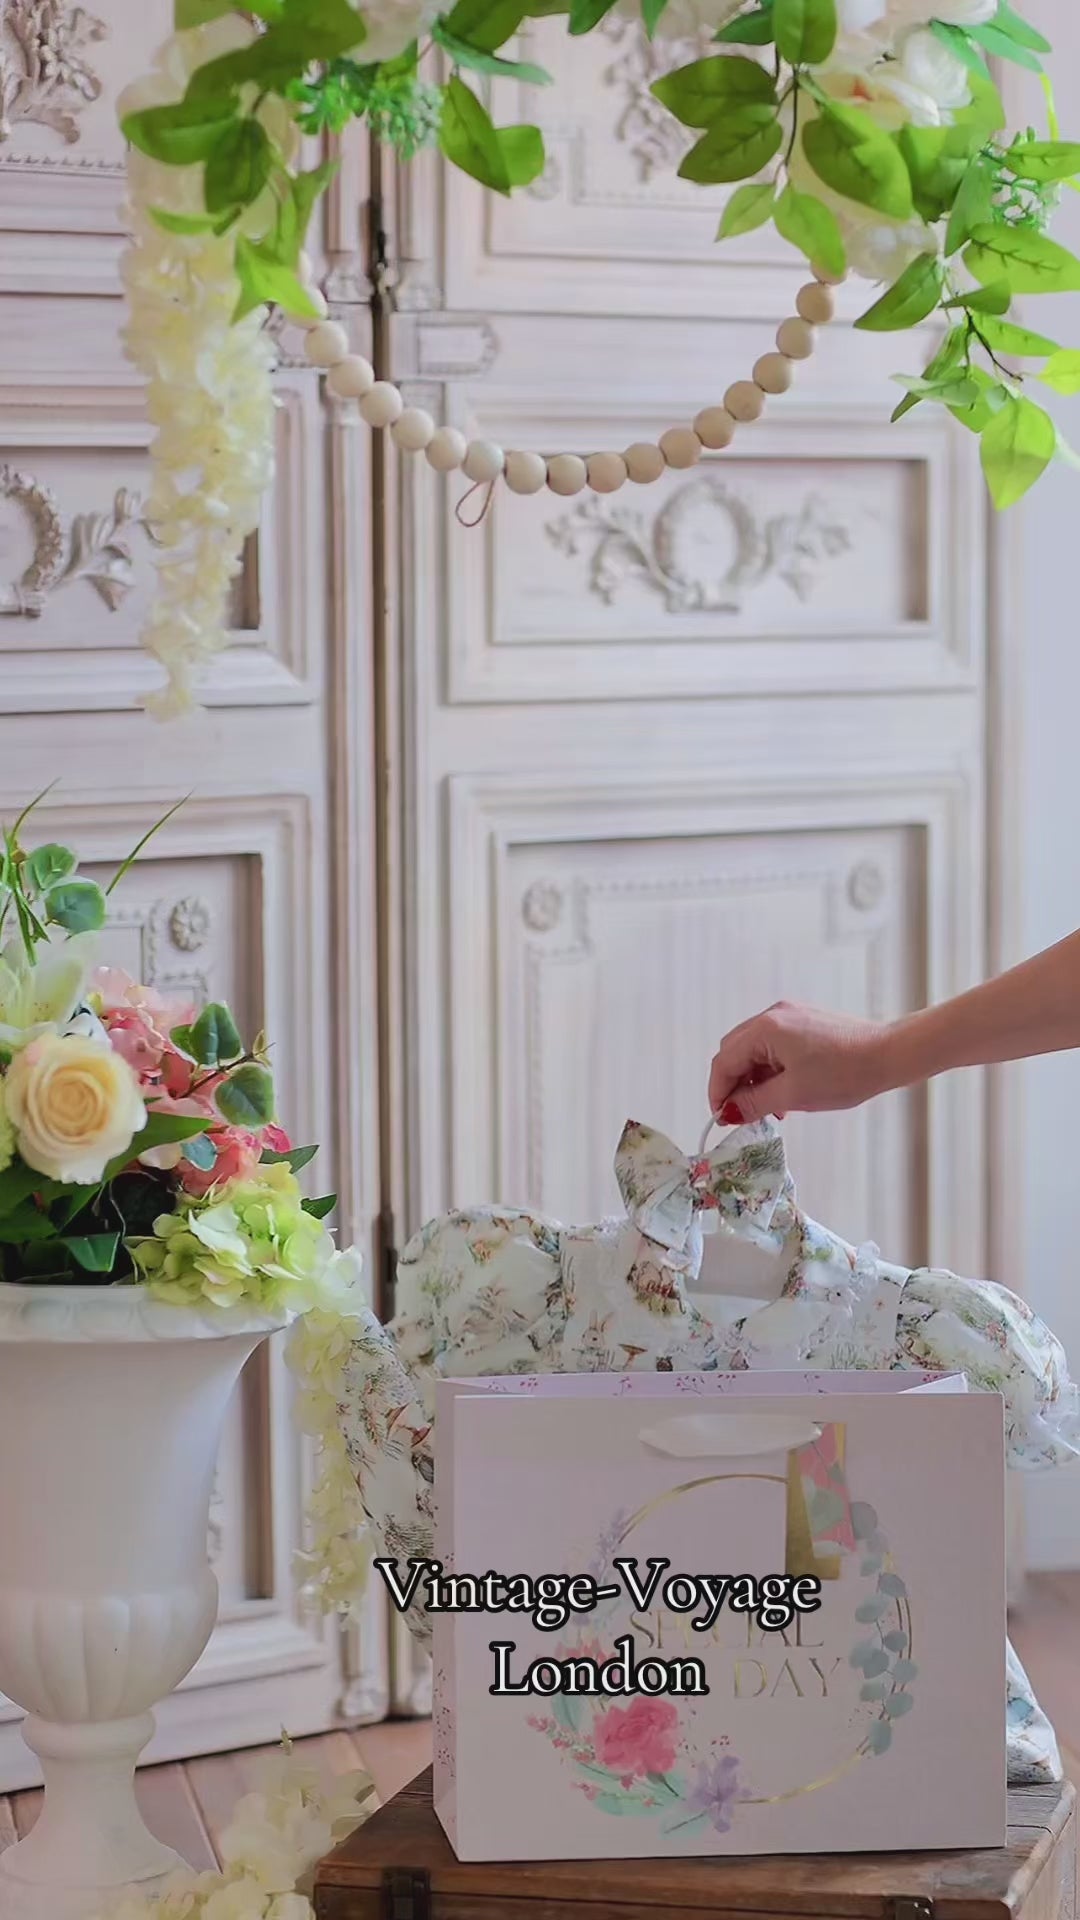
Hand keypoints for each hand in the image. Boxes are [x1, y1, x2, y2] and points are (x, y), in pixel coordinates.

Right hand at [708, 1002, 892, 1124]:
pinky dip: (771, 1071)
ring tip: (771, 1109)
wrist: (890, 1054)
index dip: (717, 1092)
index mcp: (765, 1028)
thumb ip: (754, 1102)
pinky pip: (774, 1047)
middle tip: (743, 1115)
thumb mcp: (793, 1094)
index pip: (723, 1061)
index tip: (721, 1119)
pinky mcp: (804, 1023)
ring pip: (754, 1051)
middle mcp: (773, 1016)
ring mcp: (789, 1017)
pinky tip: (785, 1093)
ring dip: (754, 1080)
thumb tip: (727, 1112)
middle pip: (734, 1052)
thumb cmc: (845, 1073)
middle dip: (734, 1085)